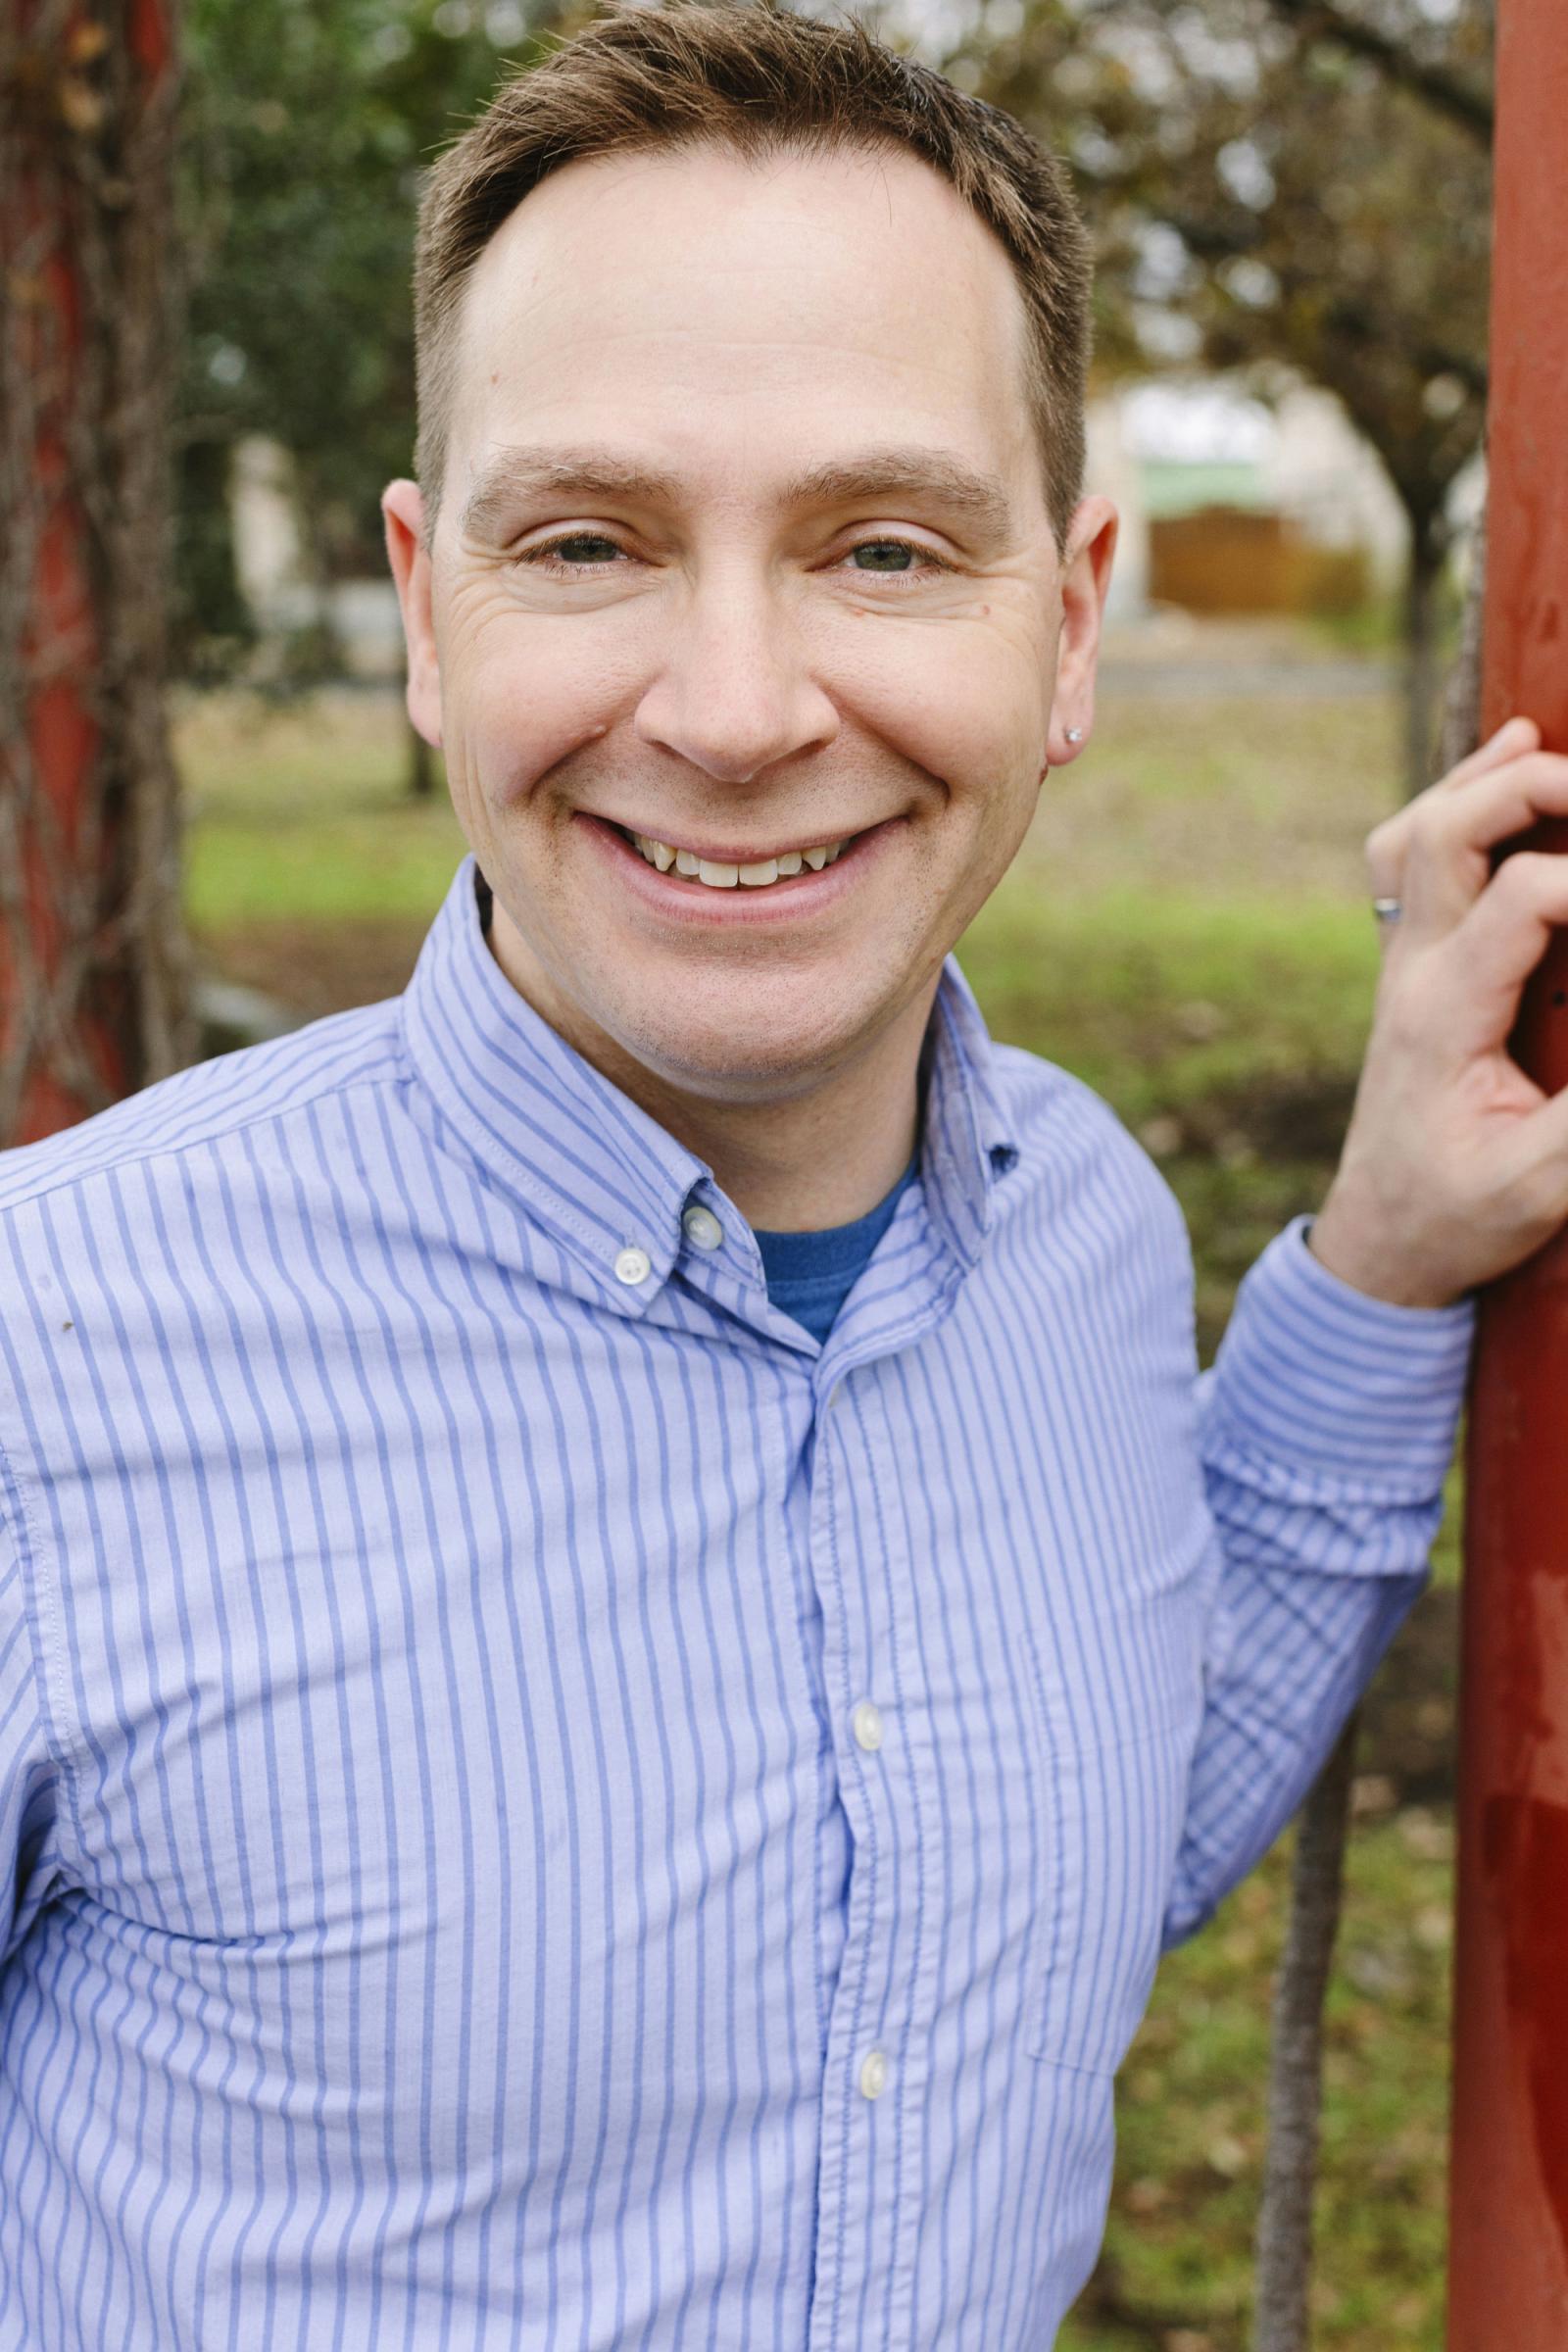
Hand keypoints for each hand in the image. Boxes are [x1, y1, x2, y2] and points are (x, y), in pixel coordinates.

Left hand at [1309, 717, 1567, 1308]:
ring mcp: (1403, 964)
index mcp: (1446, 1013)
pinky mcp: (1411, 968)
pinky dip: (1455, 801)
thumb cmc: (1457, 1218)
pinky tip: (1505, 765)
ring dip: (1480, 778)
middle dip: (1528, 786)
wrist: (1378, 1245)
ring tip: (1546, 743)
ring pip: (1413, 834)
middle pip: (1445, 833)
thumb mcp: (1542, 1186)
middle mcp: (1414, 971)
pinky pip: (1408, 860)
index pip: (1528, 894)